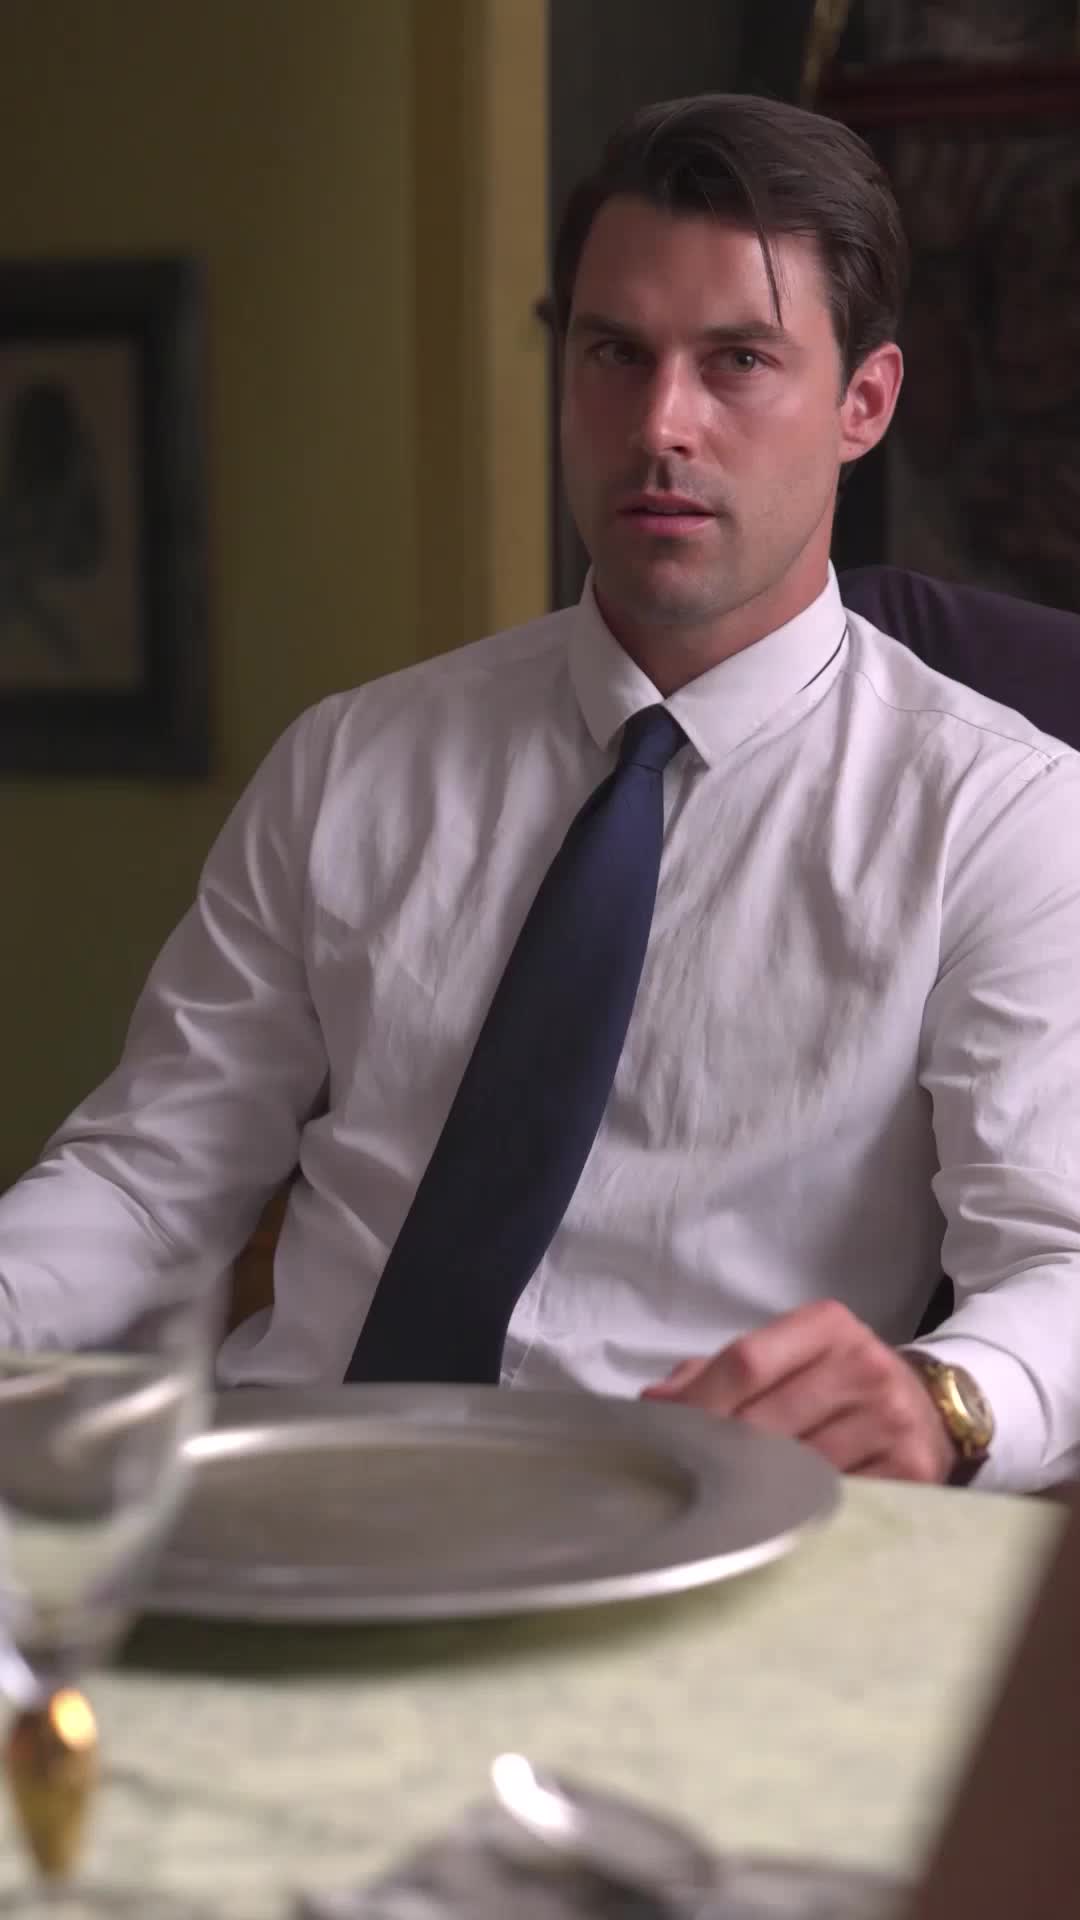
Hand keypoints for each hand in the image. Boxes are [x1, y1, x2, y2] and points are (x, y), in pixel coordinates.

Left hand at [641, 1300, 954, 1482]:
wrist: (929, 1407)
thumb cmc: (838, 1382)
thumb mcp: (786, 1357)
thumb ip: (716, 1373)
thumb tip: (654, 1405)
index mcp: (826, 1325)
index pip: (746, 1361)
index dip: (699, 1402)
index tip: (668, 1432)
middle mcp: (863, 1365)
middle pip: (765, 1419)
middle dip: (720, 1451)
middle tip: (691, 1475)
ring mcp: (891, 1418)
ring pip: (798, 1465)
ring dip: (759, 1486)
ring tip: (734, 1497)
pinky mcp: (911, 1468)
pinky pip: (837, 1498)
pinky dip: (803, 1508)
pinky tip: (784, 1512)